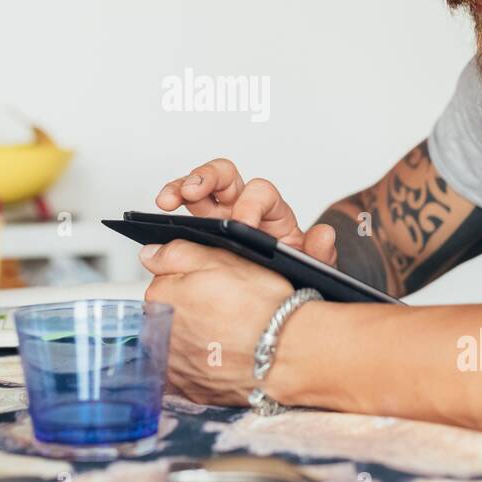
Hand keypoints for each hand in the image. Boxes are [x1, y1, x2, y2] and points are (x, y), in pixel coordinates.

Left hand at [140, 239, 293, 406]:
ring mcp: (175, 366)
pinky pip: (193, 373)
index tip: (211, 286)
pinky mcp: (192, 390)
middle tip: (224, 309)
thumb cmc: (259, 306)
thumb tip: (149, 255)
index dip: (190, 281)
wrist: (287, 352)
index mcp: (161, 297)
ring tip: (228, 334)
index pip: (162, 283)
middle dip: (190, 311)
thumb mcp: (220, 258)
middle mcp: (160, 334)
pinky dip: (206, 365)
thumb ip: (177, 253)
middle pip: (169, 315)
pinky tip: (227, 356)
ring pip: (180, 345)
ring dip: (196, 339)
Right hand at [154, 157, 337, 263]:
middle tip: (193, 191)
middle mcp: (243, 207)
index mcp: (271, 214)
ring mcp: (218, 216)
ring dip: (181, 186)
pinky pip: (182, 210)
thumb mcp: (310, 271)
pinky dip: (170, 205)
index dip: (250, 203)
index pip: (260, 192)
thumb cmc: (292, 278)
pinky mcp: (198, 231)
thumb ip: (319, 254)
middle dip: (208, 178)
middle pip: (225, 176)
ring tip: (166, 200)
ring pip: (198, 186)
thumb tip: (324, 235)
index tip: (242, 224)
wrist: (274, 305)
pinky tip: (157, 216)